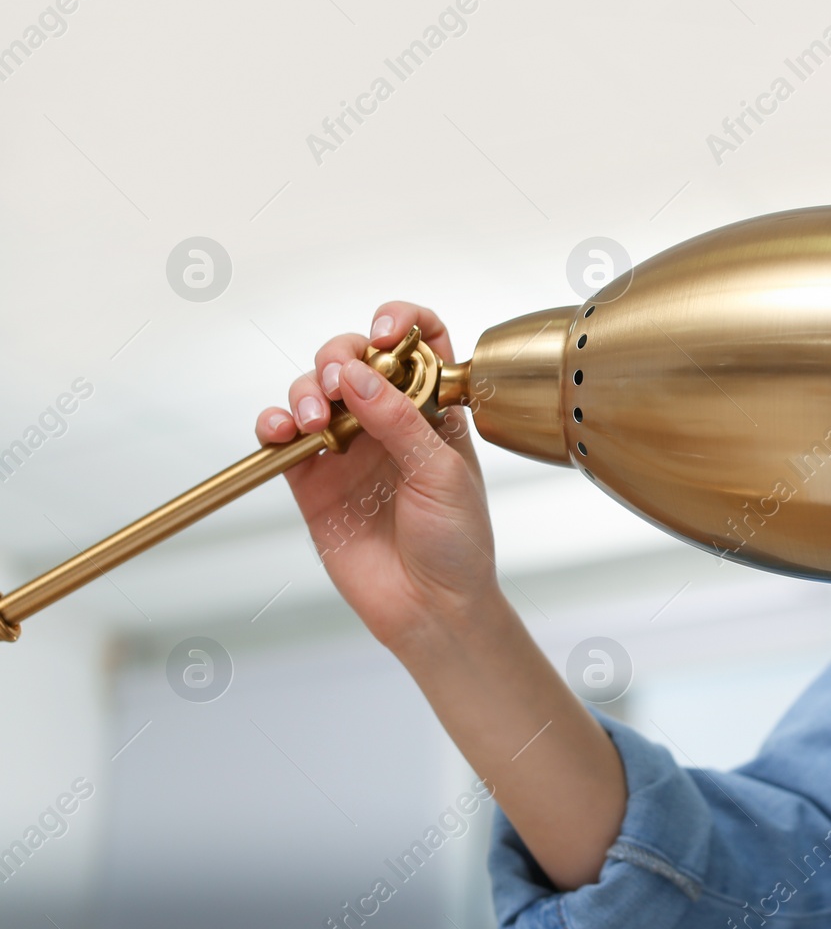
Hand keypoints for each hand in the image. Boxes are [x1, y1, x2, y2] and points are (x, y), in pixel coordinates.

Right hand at [255, 301, 500, 652]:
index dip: (402, 322)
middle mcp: (389, 420)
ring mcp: (349, 447)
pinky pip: (283, 438)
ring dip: (305, 390)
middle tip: (337, 379)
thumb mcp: (441, 472)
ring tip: (314, 419)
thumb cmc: (457, 542)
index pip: (419, 342)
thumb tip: (359, 372)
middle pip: (354, 357)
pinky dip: (274, 423)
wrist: (431, 607)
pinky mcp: (312, 479)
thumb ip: (400, 420)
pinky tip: (282, 430)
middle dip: (339, 354)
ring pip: (313, 390)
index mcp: (434, 408)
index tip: (384, 330)